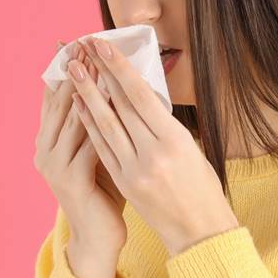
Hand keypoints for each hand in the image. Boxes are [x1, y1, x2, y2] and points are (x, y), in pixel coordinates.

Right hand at [34, 40, 127, 276]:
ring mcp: (54, 165)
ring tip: (98, 62)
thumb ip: (98, 124)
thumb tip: (112, 86)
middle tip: (84, 42)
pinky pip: (87, 141)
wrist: (99, 238)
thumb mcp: (99, 151)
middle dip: (73, 71)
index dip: (63, 69)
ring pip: (72, 117)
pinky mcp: (70, 179)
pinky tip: (112, 101)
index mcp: (48, 142)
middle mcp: (45, 150)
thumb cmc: (104, 192)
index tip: (73, 42)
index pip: (54, 97)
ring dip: (86, 88)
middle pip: (60, 101)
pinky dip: (100, 119)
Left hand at [68, 35, 240, 255]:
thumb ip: (165, 125)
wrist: (200, 231)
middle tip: (82, 50)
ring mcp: (135, 170)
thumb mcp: (191, 148)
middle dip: (100, 74)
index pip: (142, 96)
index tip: (103, 46)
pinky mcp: (124, 183)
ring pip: (106, 125)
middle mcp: (153, 153)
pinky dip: (90, 125)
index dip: (120, 69)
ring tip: (74, 72)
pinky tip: (79, 106)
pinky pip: (102, 148)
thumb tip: (141, 95)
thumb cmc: (202, 186)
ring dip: (87, 95)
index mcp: (176, 140)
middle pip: (120, 106)